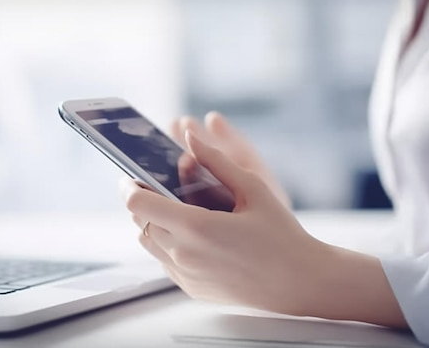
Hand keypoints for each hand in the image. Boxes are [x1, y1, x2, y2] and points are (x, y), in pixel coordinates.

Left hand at [120, 131, 406, 327]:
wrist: (299, 282)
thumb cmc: (282, 235)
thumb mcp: (254, 189)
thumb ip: (217, 161)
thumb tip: (190, 139)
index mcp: (196, 227)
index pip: (138, 203)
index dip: (129, 186)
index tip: (131, 175)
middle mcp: (184, 255)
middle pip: (140, 222)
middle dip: (143, 201)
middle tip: (158, 186)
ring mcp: (186, 275)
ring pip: (148, 243)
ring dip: (153, 223)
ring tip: (175, 208)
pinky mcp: (191, 288)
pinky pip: (165, 262)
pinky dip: (167, 244)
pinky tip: (192, 234)